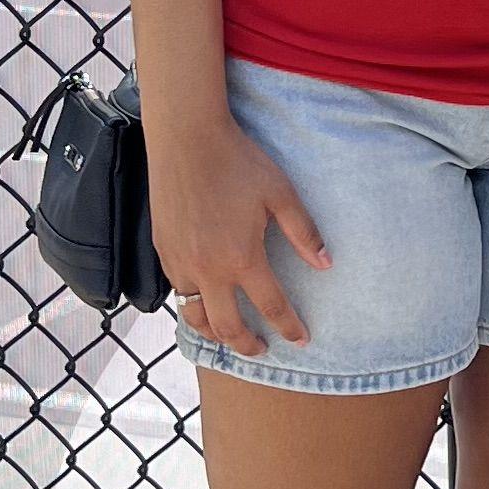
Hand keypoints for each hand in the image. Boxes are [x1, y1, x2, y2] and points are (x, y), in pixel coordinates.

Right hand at [148, 112, 331, 352]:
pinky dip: (192, 305)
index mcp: (242, 257)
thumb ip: (304, 232)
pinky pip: (177, 291)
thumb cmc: (237, 162)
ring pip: (194, 315)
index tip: (301, 340)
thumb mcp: (280, 194)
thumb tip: (325, 264)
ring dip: (214, 332)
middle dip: (247, 345)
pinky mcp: (163, 250)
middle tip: (262, 349)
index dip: (289, 327)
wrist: (187, 140)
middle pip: (227, 327)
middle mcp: (208, 269)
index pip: (271, 306)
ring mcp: (180, 262)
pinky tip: (204, 301)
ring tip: (229, 335)